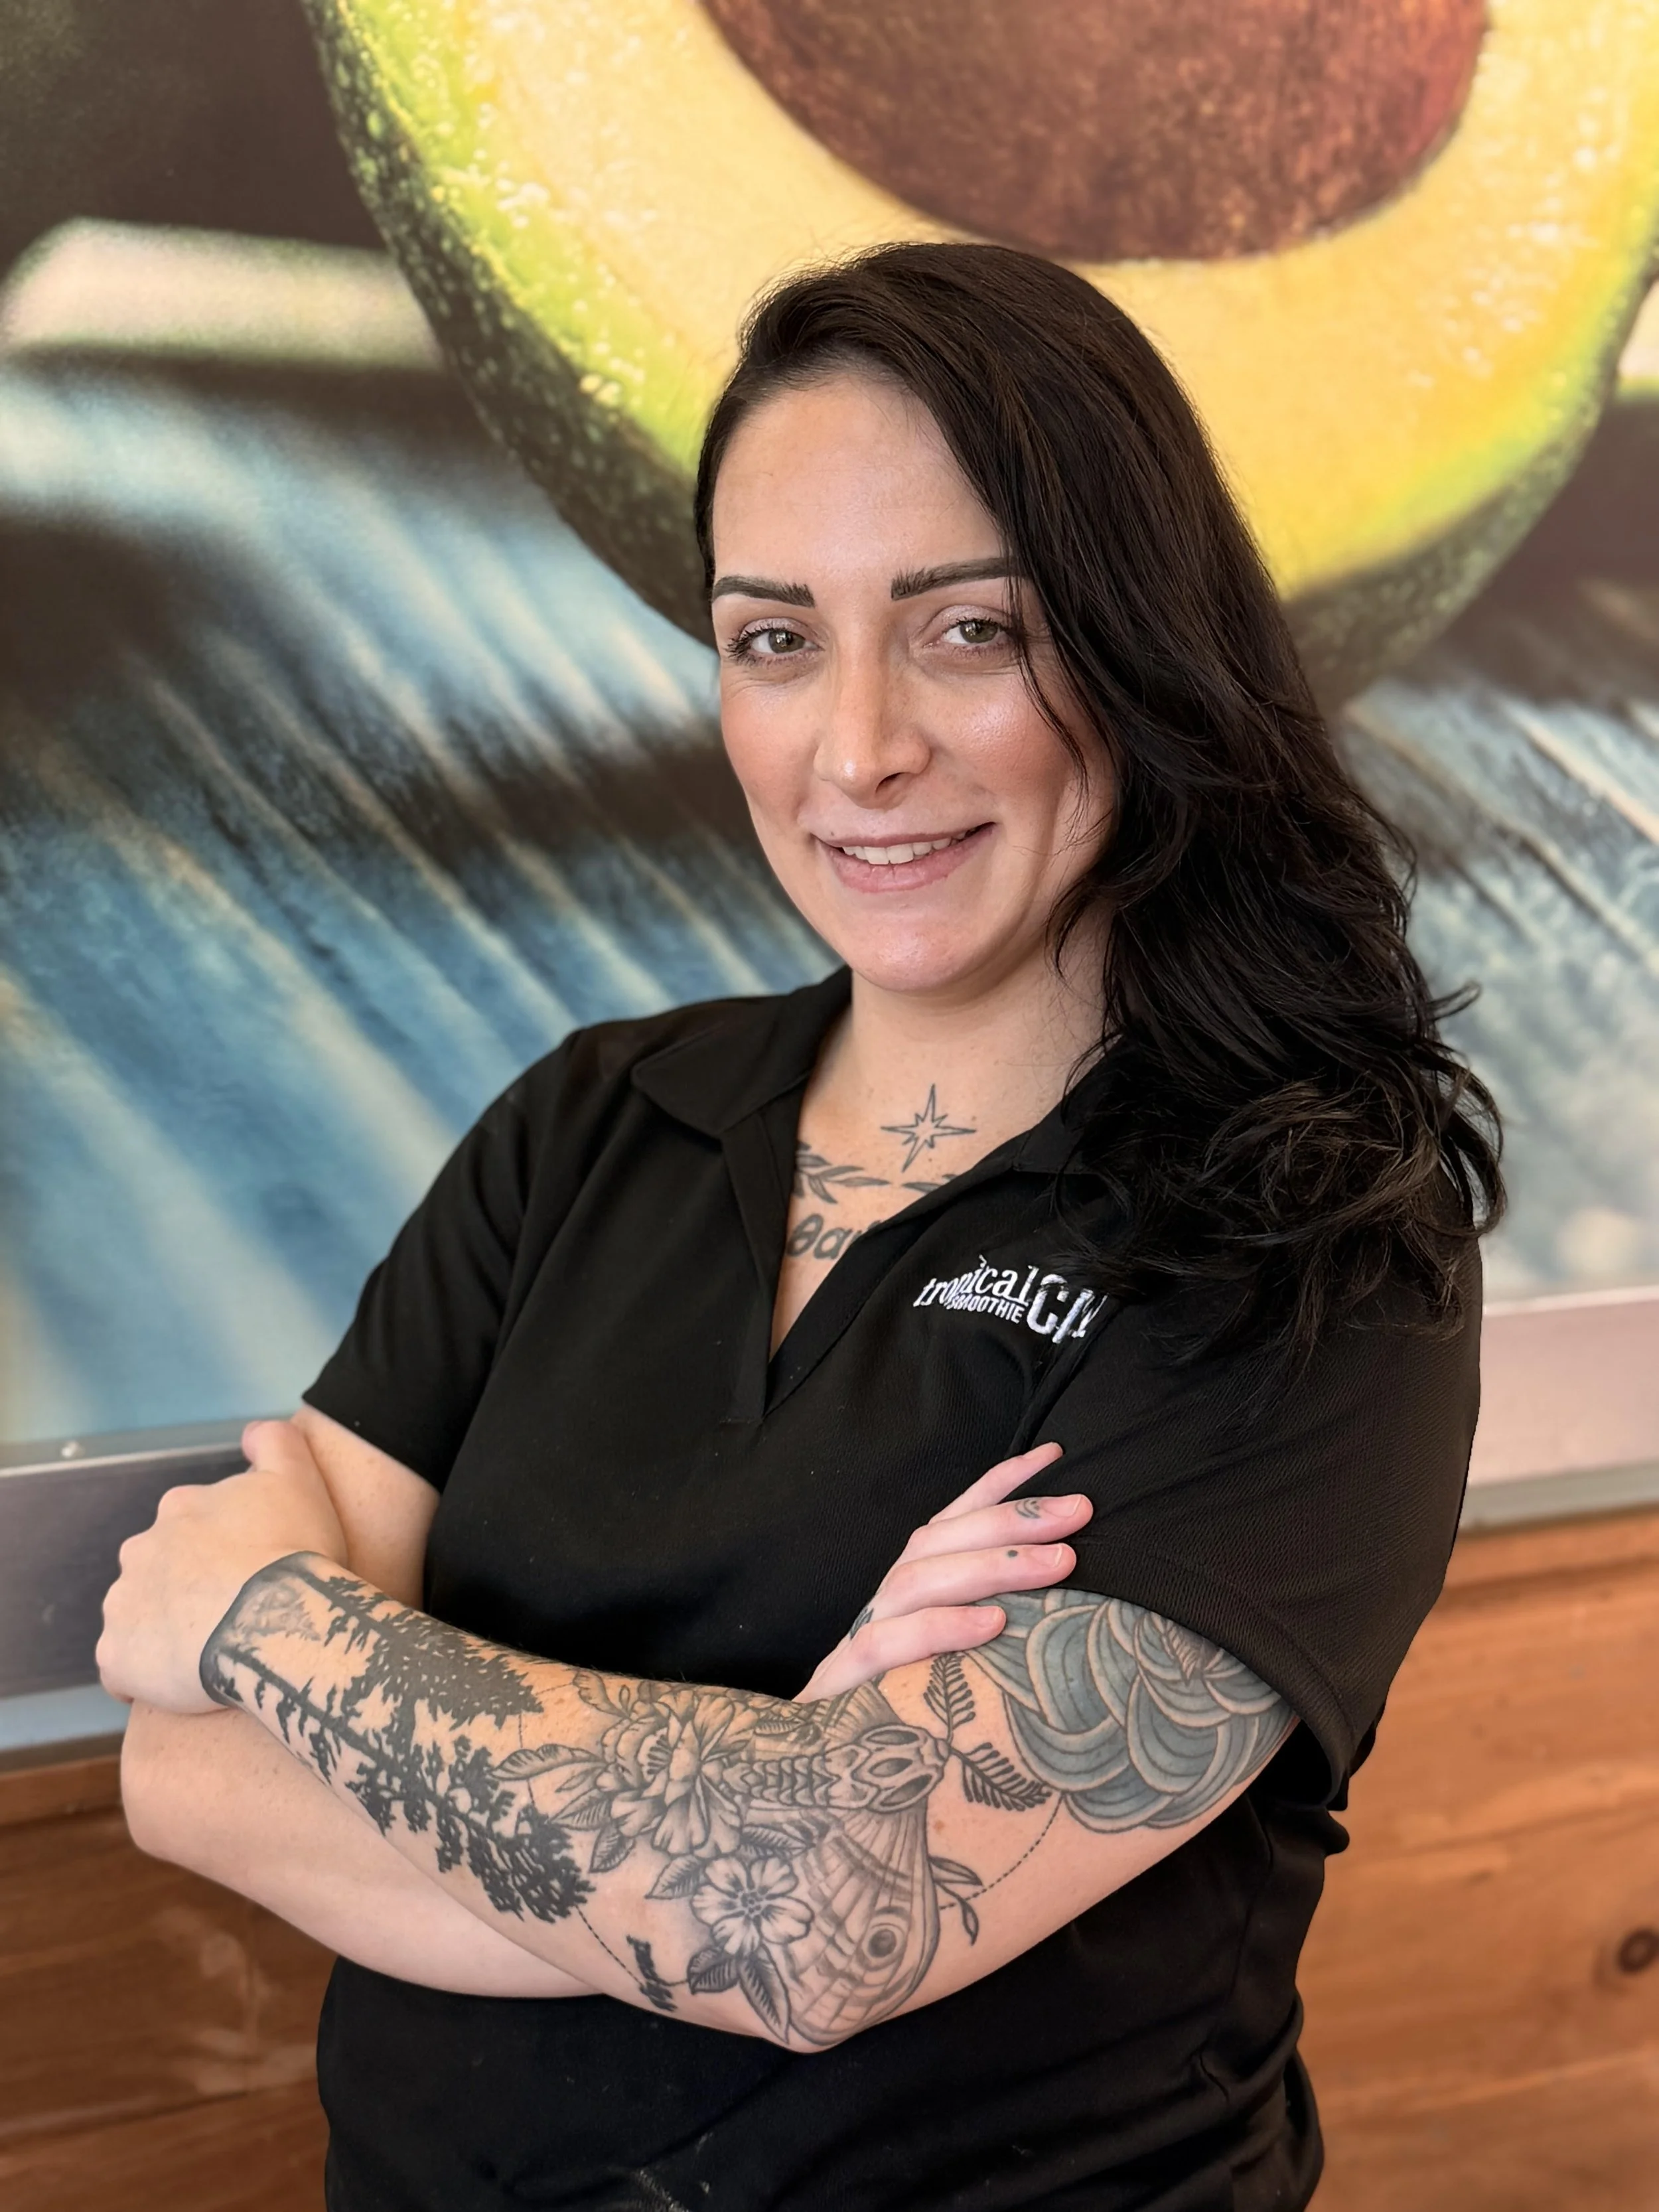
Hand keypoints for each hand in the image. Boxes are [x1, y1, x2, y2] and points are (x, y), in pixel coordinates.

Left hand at [97, 1419, 347, 1713]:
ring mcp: (123, 1605)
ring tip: (212, 1655)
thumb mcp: (299, 1478)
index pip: (190, 1530)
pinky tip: (184, 1684)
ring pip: (140, 1619)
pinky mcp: (116, 1657)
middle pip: (160, 1572)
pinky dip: (145, 1678)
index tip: (251, 1575)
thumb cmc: (295, 1551)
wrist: (278, 1623)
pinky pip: (124, 1672)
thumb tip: (250, 1434)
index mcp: (179, 1509)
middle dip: (188, 1590)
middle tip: (235, 1616)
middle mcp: (139, 1549)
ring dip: (166, 1632)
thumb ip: (275, 1442)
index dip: (222, 1553)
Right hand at [798, 1443, 1090, 1700]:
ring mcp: (862, 1638)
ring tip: (1060, 1563)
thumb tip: (1074, 1604)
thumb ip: (993, 1625)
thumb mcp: (955, 1663)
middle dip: (1014, 1518)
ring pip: (919, 1580)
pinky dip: (942, 1628)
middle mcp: (887, 1602)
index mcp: (913, 1590)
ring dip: (992, 1564)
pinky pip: (888, 1644)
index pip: (954, 1519)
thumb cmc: (904, 1717)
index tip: (1056, 1456)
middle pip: (941, 1539)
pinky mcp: (845, 1685)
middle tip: (1080, 1511)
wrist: (815, 1774)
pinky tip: (993, 1625)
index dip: (1001, 1484)